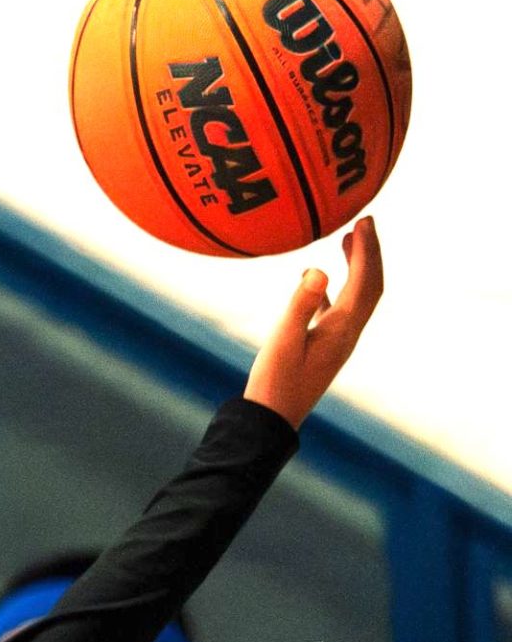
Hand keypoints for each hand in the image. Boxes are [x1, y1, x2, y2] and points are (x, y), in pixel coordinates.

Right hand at [245, 216, 383, 427]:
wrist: (271, 420)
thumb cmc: (274, 383)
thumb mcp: (282, 341)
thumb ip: (300, 305)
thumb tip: (319, 269)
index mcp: (342, 329)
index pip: (364, 281)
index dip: (367, 250)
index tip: (364, 221)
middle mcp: (347, 333)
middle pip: (370, 286)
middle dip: (370, 253)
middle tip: (364, 223)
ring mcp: (337, 341)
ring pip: (357, 296)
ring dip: (357, 268)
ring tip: (348, 242)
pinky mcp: (323, 347)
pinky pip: (336, 309)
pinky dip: (334, 288)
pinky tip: (316, 280)